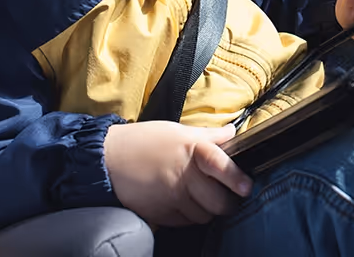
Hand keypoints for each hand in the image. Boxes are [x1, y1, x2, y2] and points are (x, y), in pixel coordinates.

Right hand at [104, 121, 252, 225]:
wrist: (107, 159)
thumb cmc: (143, 141)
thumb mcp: (177, 131)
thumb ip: (208, 136)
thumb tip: (233, 132)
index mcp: (191, 151)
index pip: (219, 164)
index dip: (235, 177)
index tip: (246, 187)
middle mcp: (182, 176)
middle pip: (217, 202)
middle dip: (226, 203)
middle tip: (228, 197)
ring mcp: (171, 198)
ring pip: (202, 216)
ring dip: (205, 210)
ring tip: (200, 198)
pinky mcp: (159, 214)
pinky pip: (183, 222)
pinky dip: (187, 216)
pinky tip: (181, 203)